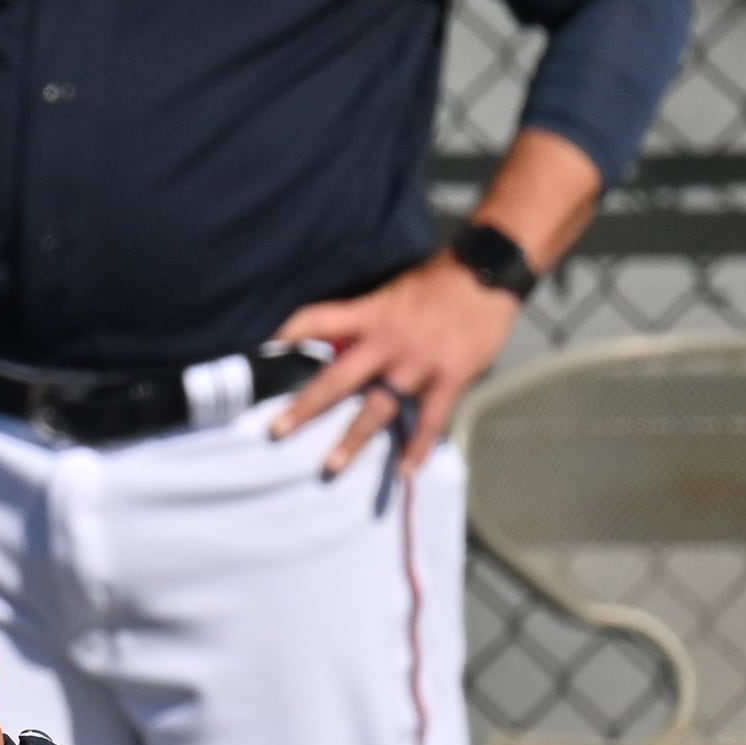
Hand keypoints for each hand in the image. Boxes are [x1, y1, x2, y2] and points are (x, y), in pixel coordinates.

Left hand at [268, 253, 523, 480]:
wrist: (488, 271)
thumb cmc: (438, 278)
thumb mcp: (392, 289)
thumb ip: (367, 315)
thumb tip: (338, 337)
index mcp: (369, 314)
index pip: (315, 320)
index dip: (286, 335)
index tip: (258, 355)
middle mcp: (387, 342)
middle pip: (337, 378)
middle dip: (305, 407)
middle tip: (275, 431)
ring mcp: (417, 364)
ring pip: (378, 407)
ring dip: (352, 440)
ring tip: (330, 468)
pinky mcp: (449, 378)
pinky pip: (430, 420)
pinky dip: (418, 448)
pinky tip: (404, 473)